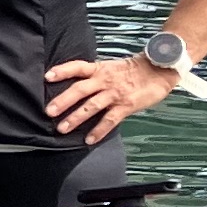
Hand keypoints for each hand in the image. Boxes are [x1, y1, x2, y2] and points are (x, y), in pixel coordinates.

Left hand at [46, 53, 176, 139]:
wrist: (159, 71)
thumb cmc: (132, 71)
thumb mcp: (110, 68)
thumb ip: (94, 76)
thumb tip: (74, 88)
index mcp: (99, 69)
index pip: (77, 67)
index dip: (62, 71)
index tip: (47, 77)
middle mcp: (104, 80)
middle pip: (80, 89)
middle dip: (63, 101)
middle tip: (48, 111)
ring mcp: (115, 93)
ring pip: (92, 106)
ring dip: (76, 117)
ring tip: (62, 128)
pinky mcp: (126, 105)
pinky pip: (110, 119)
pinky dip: (99, 130)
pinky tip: (88, 140)